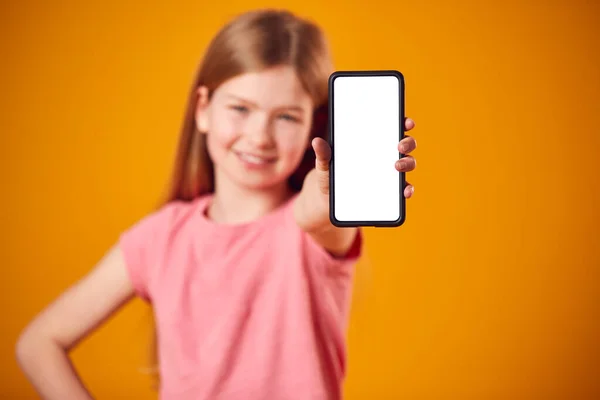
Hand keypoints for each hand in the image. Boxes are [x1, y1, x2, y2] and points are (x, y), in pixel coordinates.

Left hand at [296, 118, 416, 231]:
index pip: (392, 127)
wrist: (328, 203)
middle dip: (407, 142)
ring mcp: (389, 174)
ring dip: (408, 163)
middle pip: (405, 144)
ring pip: (408, 164)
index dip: (403, 122)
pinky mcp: (390, 192)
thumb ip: (323, 155)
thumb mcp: (325, 167)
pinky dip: (407, 189)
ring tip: (397, 166)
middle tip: (400, 145)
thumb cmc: (329, 178)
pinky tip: (404, 190)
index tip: (405, 121)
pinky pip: (404, 188)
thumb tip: (316, 141)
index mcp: (372, 143)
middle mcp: (385, 156)